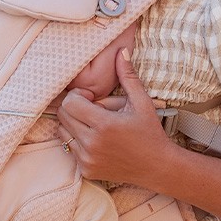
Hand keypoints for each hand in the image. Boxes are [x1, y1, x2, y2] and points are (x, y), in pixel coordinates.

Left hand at [57, 49, 169, 185]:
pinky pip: (69, 148)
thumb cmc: (150, 132)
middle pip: (63, 116)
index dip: (78, 95)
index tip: (92, 98)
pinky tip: (97, 140)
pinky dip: (77, 141)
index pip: (70, 102)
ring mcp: (87, 159)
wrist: (158, 166)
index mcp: (104, 125)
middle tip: (93, 109)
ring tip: (94, 124)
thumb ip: (127, 76)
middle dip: (74, 107)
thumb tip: (121, 51)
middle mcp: (92, 144)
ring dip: (73, 124)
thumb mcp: (142, 102)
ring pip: (62, 132)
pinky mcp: (86, 170)